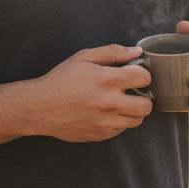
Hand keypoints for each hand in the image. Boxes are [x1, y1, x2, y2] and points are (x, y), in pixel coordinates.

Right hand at [34, 45, 152, 142]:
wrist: (41, 106)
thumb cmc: (61, 79)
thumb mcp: (84, 57)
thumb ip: (112, 52)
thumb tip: (136, 52)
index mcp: (107, 80)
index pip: (144, 78)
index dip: (142, 74)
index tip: (134, 74)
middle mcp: (110, 103)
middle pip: (147, 105)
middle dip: (143, 95)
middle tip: (132, 91)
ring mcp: (106, 122)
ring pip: (137, 120)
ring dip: (133, 110)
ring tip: (121, 102)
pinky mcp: (101, 135)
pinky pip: (122, 130)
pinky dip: (120, 121)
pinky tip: (107, 112)